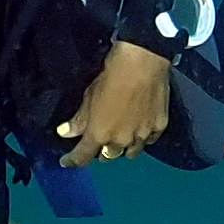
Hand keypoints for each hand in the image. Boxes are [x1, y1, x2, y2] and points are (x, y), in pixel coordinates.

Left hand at [55, 42, 173, 164]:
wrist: (143, 63)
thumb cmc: (111, 77)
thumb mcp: (89, 97)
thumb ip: (79, 120)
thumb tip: (65, 133)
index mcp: (99, 134)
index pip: (82, 157)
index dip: (72, 161)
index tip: (67, 161)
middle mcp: (120, 141)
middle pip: (107, 156)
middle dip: (100, 150)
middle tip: (99, 139)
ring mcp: (141, 136)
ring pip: (130, 152)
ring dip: (122, 148)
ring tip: (121, 137)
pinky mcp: (159, 128)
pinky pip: (148, 141)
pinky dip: (142, 138)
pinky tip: (140, 128)